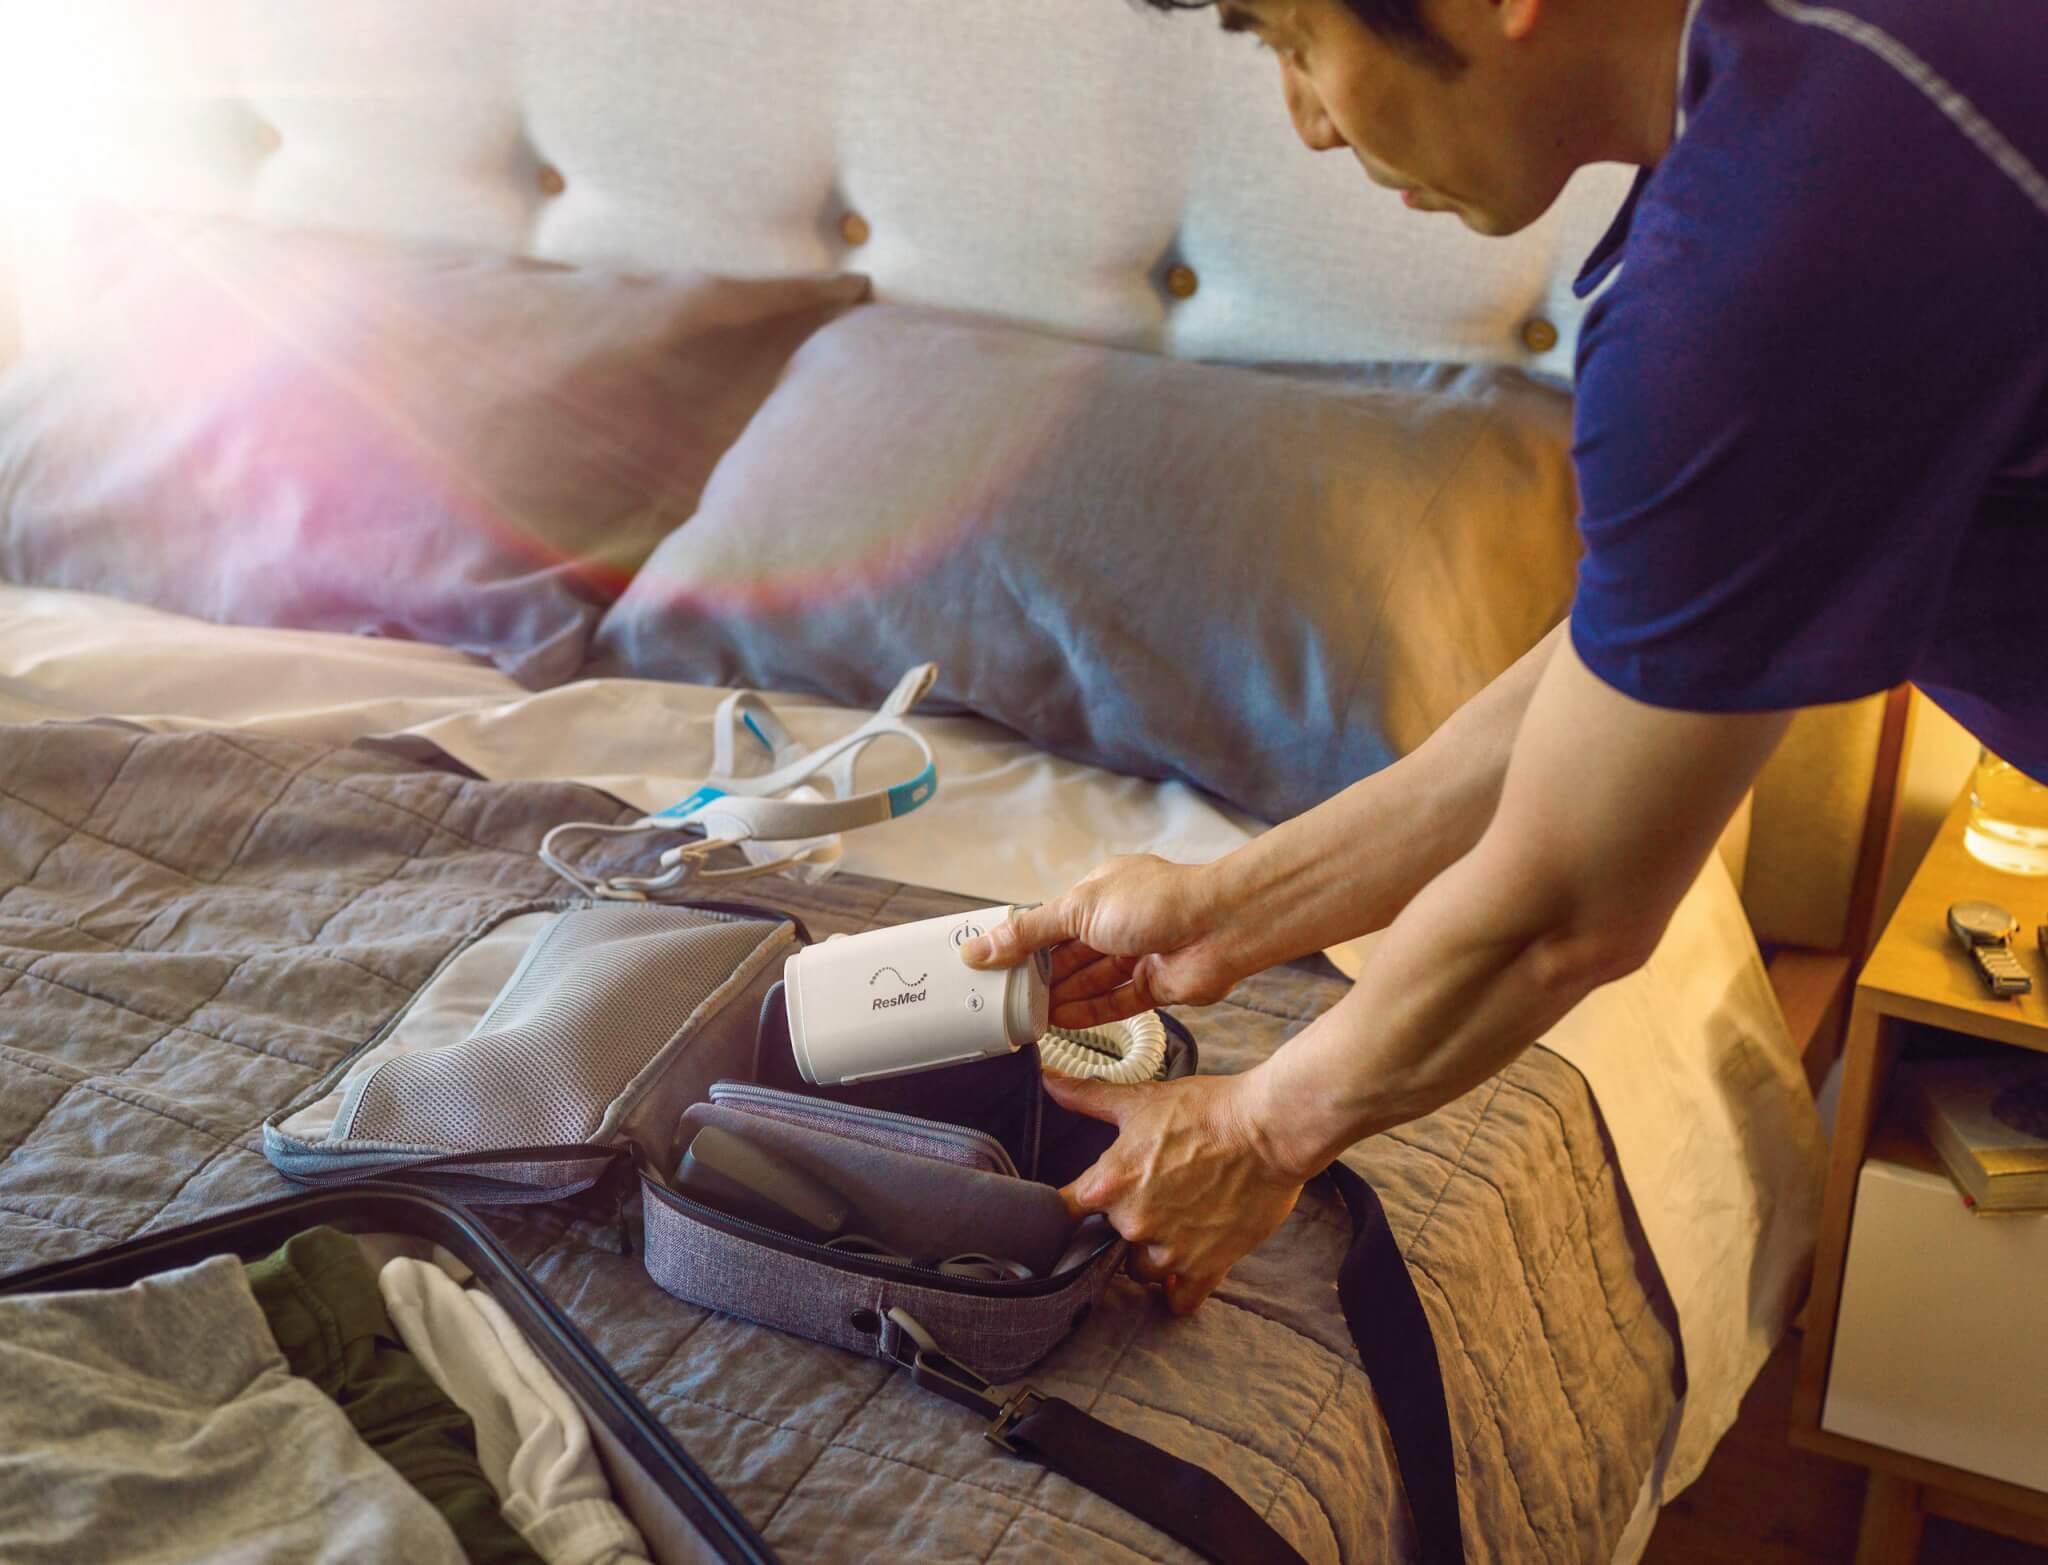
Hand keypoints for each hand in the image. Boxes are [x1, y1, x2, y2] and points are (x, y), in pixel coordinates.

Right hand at [957, 855, 1246, 1027]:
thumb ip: (1028, 933)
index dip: (1023, 944)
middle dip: (1040, 977)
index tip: (993, 967)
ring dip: (1060, 998)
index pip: (1051, 922)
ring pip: (1090, 982)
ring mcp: (1138, 955)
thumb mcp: (1078, 909)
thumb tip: (978, 948)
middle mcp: (1119, 922)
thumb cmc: (1155, 902)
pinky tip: (1060, 1023)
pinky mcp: (1155, 986)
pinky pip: (1114, 1003)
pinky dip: (1088, 1013)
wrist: (1222, 927)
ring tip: (1026, 1018)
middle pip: (1069, 955)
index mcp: (1100, 892)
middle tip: (1004, 1000)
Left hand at [1045, 1069, 1304, 1314]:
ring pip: (1141, 1270)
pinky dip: (1180, 1290)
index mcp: (1108, 1185)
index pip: (1062, 1214)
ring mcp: (1168, 1251)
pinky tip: (1185, 1271)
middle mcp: (1132, 1224)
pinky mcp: (1205, 1268)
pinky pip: (1180, 1299)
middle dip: (1123, 1222)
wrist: (1268, 1129)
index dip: (1069, 1211)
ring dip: (1151, 1254)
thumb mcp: (1142, 1100)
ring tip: (1174, 1226)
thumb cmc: (1207, 1110)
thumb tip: (1049, 1081)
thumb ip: (1089, 1097)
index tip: (1079, 1209)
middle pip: (1107, 1241)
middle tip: (1151, 1197)